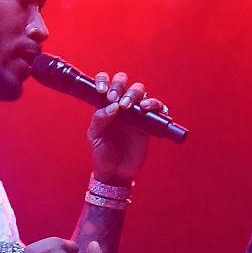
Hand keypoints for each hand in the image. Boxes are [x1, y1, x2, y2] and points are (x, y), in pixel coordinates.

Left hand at [87, 70, 160, 184]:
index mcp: (104, 105)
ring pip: (140, 91)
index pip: (105, 83)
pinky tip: (148, 110)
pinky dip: (156, 105)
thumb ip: (100, 119)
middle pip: (124, 82)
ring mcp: (135, 112)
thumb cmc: (102, 153)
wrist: (115, 172)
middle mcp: (120, 104)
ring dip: (135, 93)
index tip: (102, 91)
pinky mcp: (148, 123)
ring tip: (129, 106)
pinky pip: (157, 108)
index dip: (103, 80)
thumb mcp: (94, 135)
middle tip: (116, 99)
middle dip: (120, 85)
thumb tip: (112, 106)